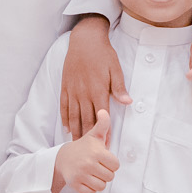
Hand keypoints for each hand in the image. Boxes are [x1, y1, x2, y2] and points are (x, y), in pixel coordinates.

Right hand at [53, 108, 118, 192]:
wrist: (62, 158)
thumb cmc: (82, 147)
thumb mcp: (93, 135)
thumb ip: (102, 124)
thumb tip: (104, 111)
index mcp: (96, 152)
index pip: (115, 165)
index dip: (111, 163)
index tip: (103, 159)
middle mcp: (88, 164)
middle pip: (110, 177)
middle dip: (105, 173)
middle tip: (97, 166)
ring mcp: (81, 175)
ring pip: (101, 186)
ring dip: (98, 181)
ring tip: (92, 173)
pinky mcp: (75, 184)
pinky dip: (90, 189)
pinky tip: (86, 180)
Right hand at [60, 14, 127, 139]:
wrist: (84, 40)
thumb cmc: (103, 54)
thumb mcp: (115, 69)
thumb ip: (119, 88)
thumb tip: (128, 102)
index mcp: (98, 90)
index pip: (101, 117)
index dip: (103, 132)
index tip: (105, 145)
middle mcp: (84, 93)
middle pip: (86, 120)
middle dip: (89, 137)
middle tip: (90, 152)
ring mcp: (73, 91)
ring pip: (73, 116)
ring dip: (76, 131)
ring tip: (77, 145)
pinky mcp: (65, 87)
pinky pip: (64, 106)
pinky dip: (65, 118)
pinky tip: (67, 128)